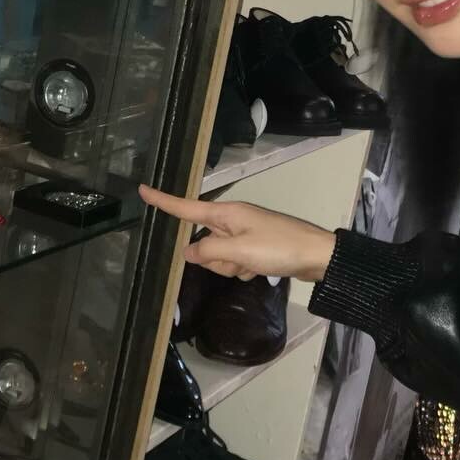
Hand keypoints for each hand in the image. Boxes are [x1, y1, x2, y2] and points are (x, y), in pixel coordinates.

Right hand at [140, 187, 335, 284]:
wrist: (317, 256)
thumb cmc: (278, 248)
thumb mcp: (239, 252)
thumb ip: (209, 252)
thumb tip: (187, 252)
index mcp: (226, 213)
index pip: (186, 207)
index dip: (163, 201)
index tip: (142, 190)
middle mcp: (232, 220)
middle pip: (202, 241)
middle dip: (214, 258)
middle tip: (239, 261)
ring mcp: (243, 235)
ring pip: (218, 256)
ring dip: (231, 267)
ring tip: (253, 266)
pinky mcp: (254, 248)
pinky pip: (234, 262)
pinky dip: (243, 270)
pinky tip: (260, 270)